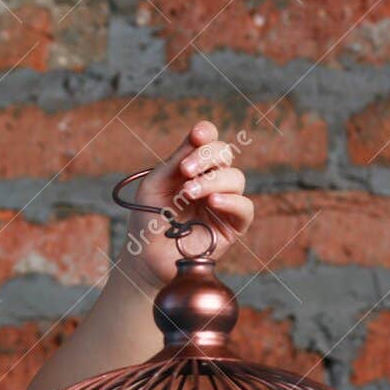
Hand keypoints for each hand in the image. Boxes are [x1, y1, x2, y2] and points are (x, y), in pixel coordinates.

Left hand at [115, 120, 254, 291]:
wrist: (144, 255)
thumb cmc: (147, 218)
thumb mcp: (155, 185)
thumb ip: (175, 162)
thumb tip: (197, 135)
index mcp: (193, 168)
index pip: (208, 142)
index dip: (206, 134)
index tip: (197, 135)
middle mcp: (212, 181)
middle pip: (225, 155)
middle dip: (206, 157)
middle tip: (184, 170)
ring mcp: (224, 202)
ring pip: (236, 179)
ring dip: (212, 181)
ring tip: (188, 193)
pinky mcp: (232, 226)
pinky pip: (245, 208)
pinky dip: (231, 201)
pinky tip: (212, 202)